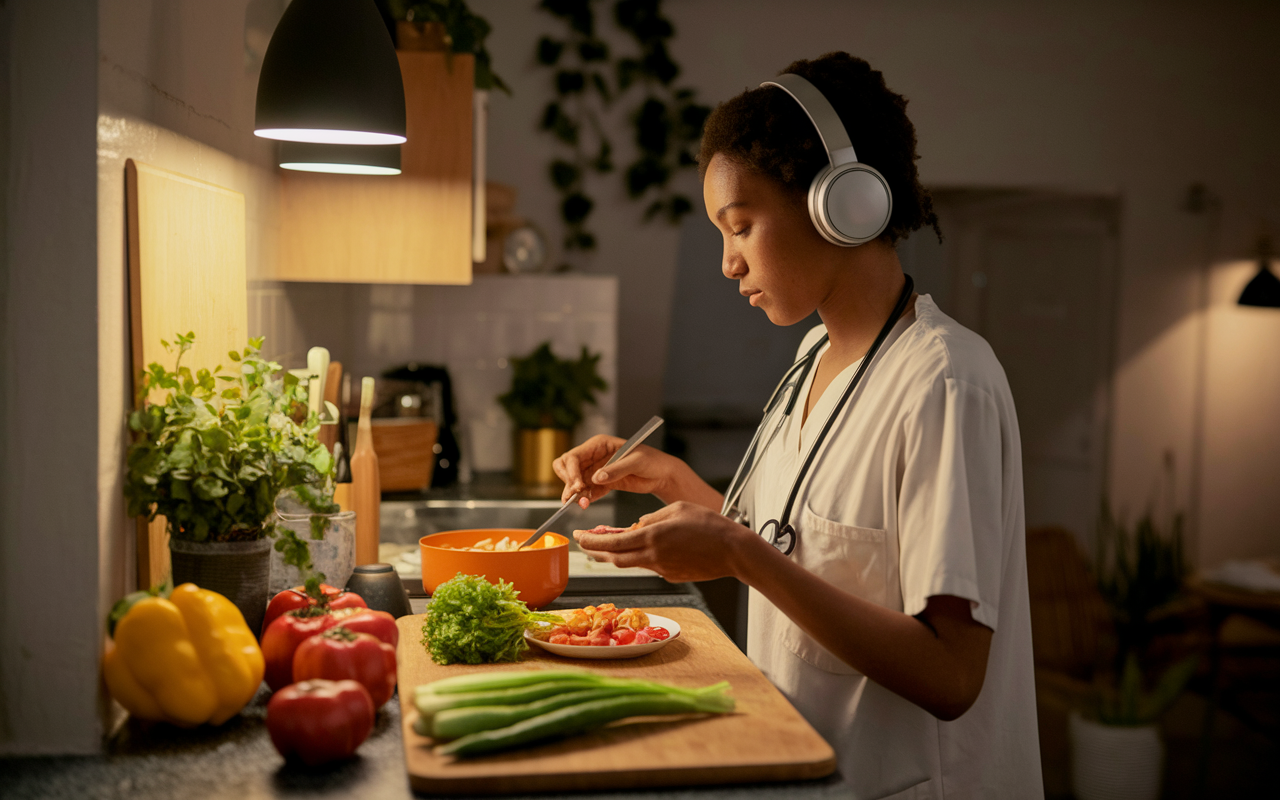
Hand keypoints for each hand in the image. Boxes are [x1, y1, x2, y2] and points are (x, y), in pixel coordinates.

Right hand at [553, 435, 680, 506]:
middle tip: (575, 494)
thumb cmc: (652, 461)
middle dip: (568, 481)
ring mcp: (596, 471)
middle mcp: (594, 456)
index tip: (577, 486)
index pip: (574, 456)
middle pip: (567, 466)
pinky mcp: (602, 484)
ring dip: (574, 493)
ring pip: (574, 481)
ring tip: (582, 504)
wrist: (663, 475)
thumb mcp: (636, 462)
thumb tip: (595, 478)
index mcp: (599, 444)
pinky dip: (584, 499)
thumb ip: (616, 470)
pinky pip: (587, 492)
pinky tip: (587, 504)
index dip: (571, 472)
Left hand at [572, 501, 764, 582]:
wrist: (733, 551)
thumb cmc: (709, 524)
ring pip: (631, 563)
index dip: (590, 541)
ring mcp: (662, 569)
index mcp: (651, 537)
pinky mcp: (672, 576)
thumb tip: (635, 526)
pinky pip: (650, 565)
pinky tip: (647, 548)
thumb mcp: (676, 509)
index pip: (611, 542)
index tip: (577, 536)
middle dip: (596, 551)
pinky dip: (642, 557)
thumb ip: (651, 518)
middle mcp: (652, 556)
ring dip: (617, 554)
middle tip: (584, 543)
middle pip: (615, 558)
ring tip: (608, 544)